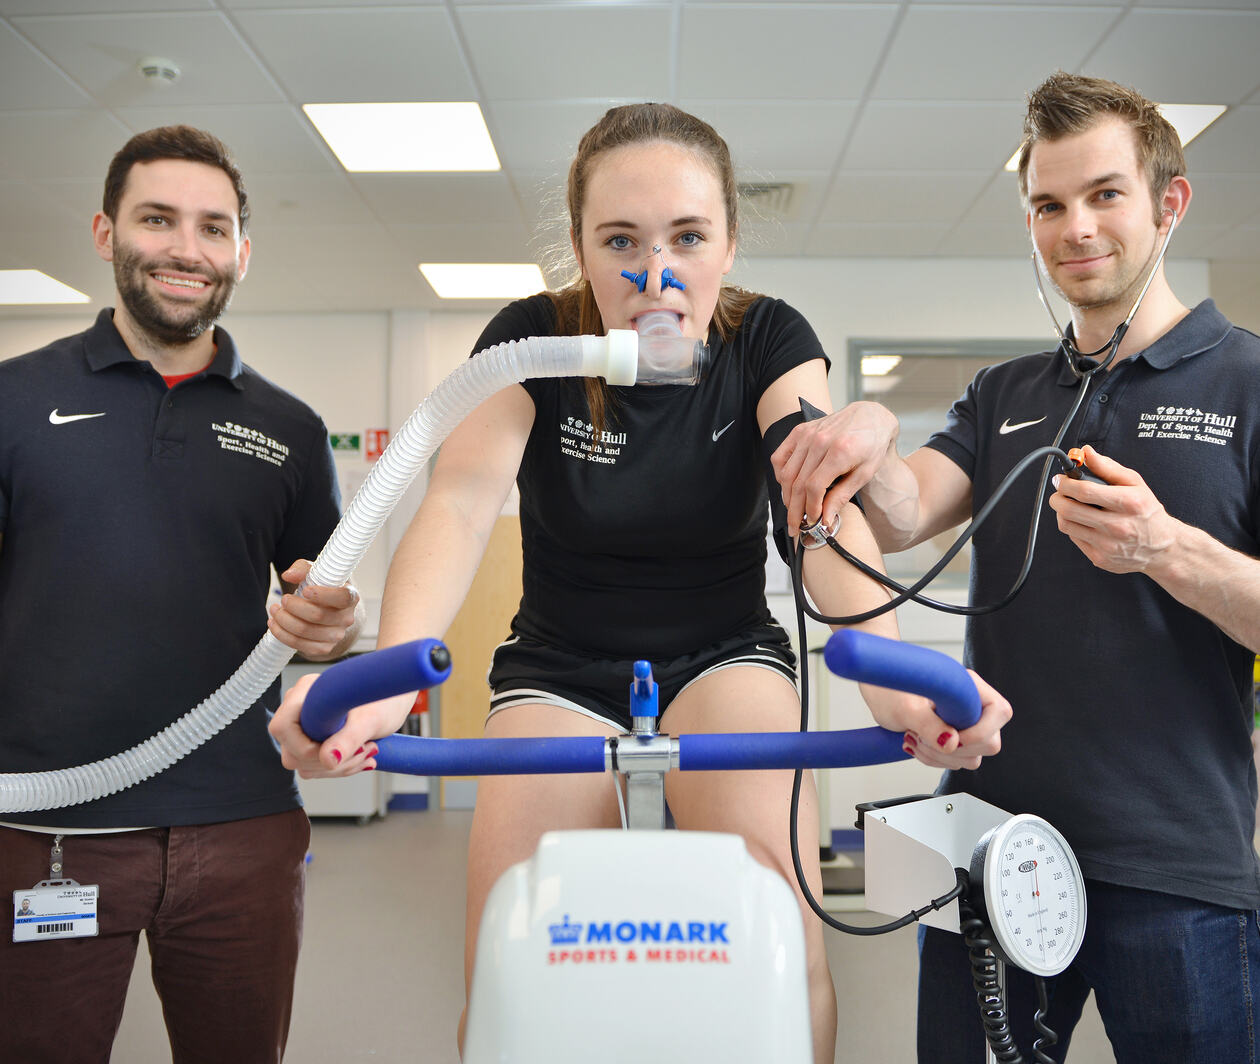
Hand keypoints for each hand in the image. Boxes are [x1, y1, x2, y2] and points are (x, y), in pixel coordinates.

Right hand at [268, 672, 414, 778]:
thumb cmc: (386, 699)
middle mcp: (299, 708)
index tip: (337, 750)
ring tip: (369, 751)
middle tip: (365, 750)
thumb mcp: (371, 719)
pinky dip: (340, 767)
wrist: (395, 698)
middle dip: (329, 761)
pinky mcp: (314, 740)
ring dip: (338, 767)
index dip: (304, 747)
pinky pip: (316, 766)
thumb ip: (349, 737)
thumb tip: (327, 759)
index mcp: (307, 692)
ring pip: (304, 764)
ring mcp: (304, 726)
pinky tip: (363, 756)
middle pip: (292, 752)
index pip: (282, 728)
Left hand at [269, 559, 360, 658]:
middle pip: (318, 616)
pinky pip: (301, 645)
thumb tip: (289, 575)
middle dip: (294, 607)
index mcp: (350, 597)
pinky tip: (275, 624)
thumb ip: (302, 569)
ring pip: (305, 631)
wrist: (327, 609)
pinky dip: (283, 635)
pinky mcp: (324, 648)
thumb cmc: (322, 588)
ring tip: (274, 610)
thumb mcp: (315, 573)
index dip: (323, 595)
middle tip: (283, 599)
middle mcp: (346, 618)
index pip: (342, 598)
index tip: (305, 591)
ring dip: (284, 621)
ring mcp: (336, 635)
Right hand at [771, 401, 898, 535]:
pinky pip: (780, 457)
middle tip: (795, 526)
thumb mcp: (865, 474)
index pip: (814, 487)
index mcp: (840, 451)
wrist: (870, 416)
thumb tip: (826, 520)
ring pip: (786, 473)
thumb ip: (842, 496)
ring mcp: (807, 434)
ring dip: (787, 497)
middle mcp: (820, 441)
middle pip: (798, 483)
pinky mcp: (799, 431)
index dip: (811, 508)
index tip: (813, 521)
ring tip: (793, 511)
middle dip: (795, 510)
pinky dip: (780, 475)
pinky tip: (788, 487)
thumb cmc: (871, 445)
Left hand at [866, 670, 1010, 770]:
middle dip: (956, 749)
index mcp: (967, 686)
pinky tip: (916, 744)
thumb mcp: (904, 707)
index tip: (952, 738)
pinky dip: (934, 759)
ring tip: (915, 738)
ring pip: (972, 757)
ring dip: (942, 757)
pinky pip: (955, 761)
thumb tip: (951, 743)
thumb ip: (928, 723)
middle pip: (989, 742)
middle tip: (925, 737)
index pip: (999, 712)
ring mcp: (964, 723)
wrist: (876, 688)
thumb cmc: (888, 688)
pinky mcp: (952, 737)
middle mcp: (971, 704)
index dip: (980, 731)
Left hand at [1049, 446, 1177, 574]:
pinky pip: (1073, 538)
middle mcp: (1118, 526)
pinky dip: (1072, 527)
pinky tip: (1082, 521)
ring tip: (1070, 505)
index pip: (1085, 491)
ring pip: (1066, 524)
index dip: (1066, 483)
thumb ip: (1108, 467)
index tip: (1061, 479)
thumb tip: (1086, 452)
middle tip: (1059, 492)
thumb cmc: (1147, 512)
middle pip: (1070, 509)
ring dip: (1061, 512)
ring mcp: (1108, 545)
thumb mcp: (1135, 484)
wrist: (1163, 547)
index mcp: (1129, 503)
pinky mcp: (1100, 558)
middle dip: (1057, 497)